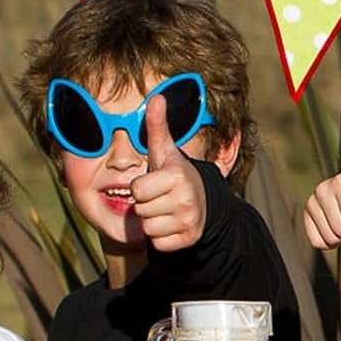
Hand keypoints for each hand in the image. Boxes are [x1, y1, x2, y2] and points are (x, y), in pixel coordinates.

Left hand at [130, 94, 206, 251]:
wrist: (203, 203)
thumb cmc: (174, 176)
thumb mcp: (165, 152)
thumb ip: (157, 126)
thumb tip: (157, 96)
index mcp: (176, 176)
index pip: (136, 189)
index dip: (140, 187)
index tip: (154, 183)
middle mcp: (185, 198)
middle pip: (141, 211)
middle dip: (146, 206)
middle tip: (160, 198)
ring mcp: (189, 220)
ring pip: (149, 228)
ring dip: (153, 222)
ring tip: (165, 211)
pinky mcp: (189, 239)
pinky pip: (159, 243)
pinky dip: (162, 238)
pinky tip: (171, 225)